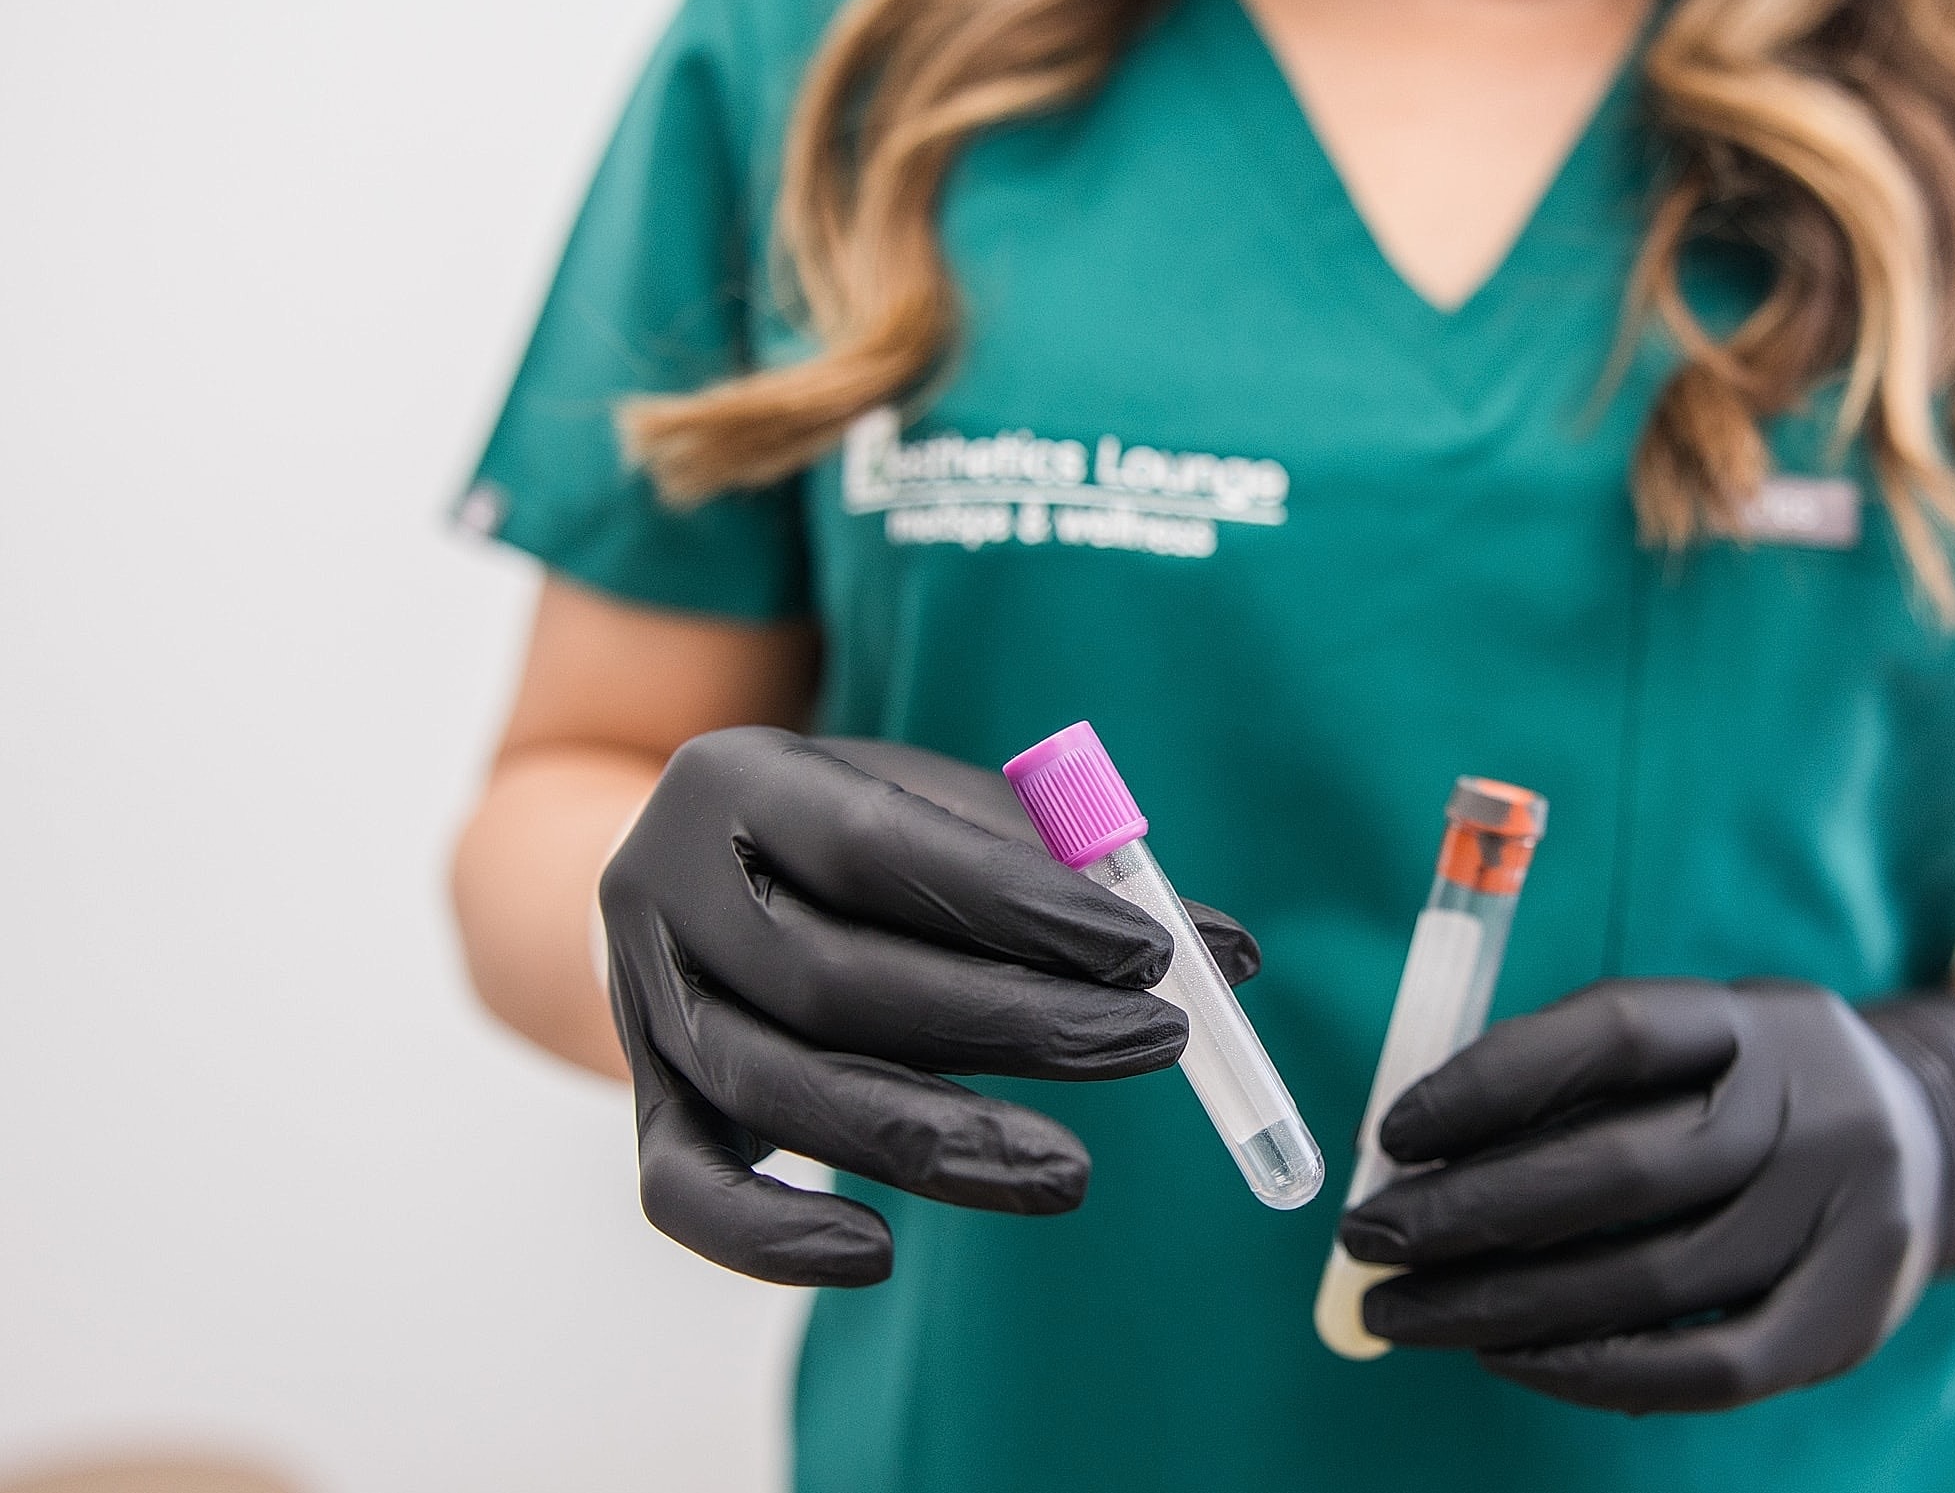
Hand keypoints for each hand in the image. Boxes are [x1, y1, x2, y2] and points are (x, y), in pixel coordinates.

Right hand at [599, 727, 1257, 1287]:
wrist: (687, 874)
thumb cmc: (851, 839)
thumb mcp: (939, 811)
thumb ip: (1071, 873)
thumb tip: (1228, 957)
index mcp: (740, 782)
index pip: (881, 845)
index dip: (1020, 903)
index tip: (1152, 953)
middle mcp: (665, 889)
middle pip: (836, 980)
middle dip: (1010, 1023)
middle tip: (1153, 1047)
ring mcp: (643, 1002)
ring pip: (781, 1091)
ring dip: (936, 1141)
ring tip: (1072, 1175)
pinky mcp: (642, 1102)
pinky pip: (684, 1191)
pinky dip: (774, 1237)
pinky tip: (880, 1255)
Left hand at [1338, 978, 1948, 1414]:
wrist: (1934, 1145)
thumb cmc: (1748, 1093)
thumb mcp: (1691, 1045)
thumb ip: (1570, 1081)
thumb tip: (1408, 1153)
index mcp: (1756, 1021)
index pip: (1615, 1034)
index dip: (1493, 1080)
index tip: (1392, 1131)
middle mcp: (1814, 1111)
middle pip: (1625, 1169)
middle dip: (1474, 1212)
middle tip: (1368, 1240)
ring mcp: (1845, 1220)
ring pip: (1653, 1280)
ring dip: (1506, 1306)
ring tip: (1404, 1312)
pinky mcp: (1850, 1319)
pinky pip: (1707, 1366)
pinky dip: (1594, 1372)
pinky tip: (1506, 1359)